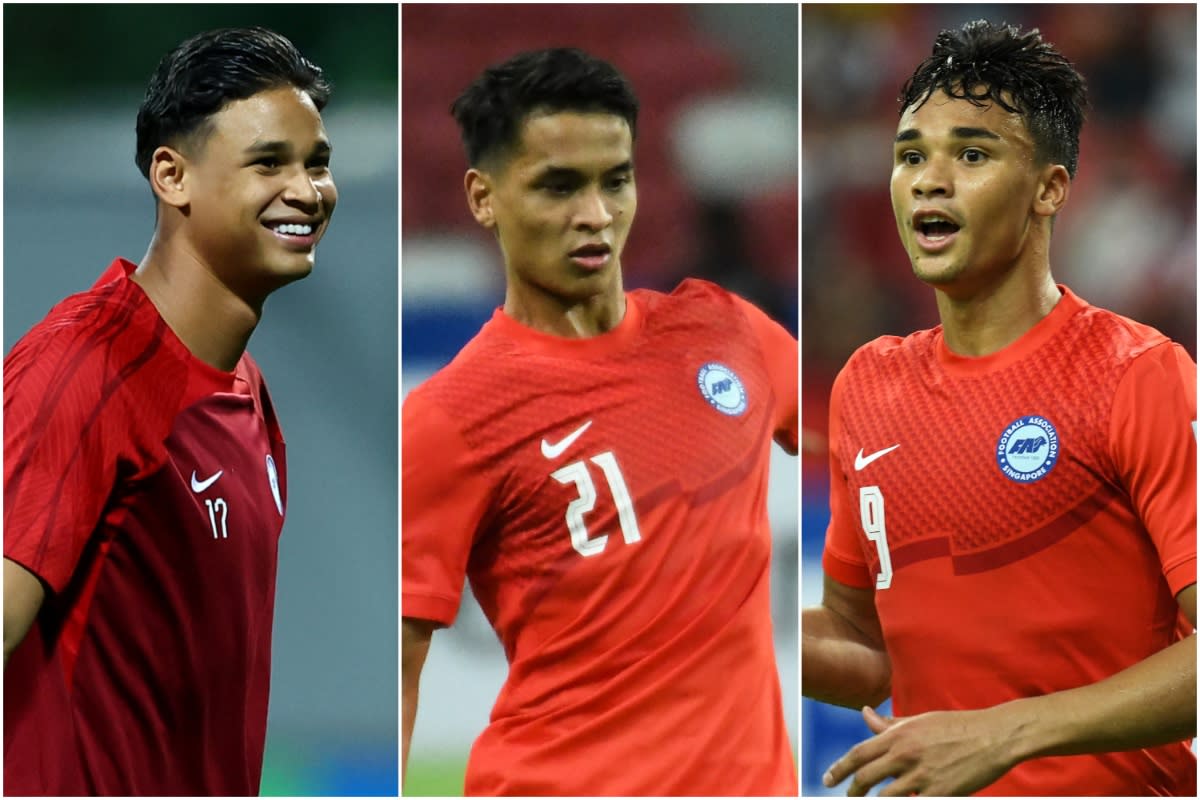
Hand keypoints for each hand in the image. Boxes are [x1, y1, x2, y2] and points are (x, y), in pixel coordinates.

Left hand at [823, 705, 1019, 795]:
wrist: (993, 736)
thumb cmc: (956, 726)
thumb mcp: (919, 721)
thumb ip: (889, 724)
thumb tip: (864, 713)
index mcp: (898, 735)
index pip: (858, 754)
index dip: (839, 769)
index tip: (828, 779)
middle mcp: (905, 755)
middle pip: (866, 778)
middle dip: (853, 791)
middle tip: (848, 797)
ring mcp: (922, 776)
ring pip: (885, 799)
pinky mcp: (940, 794)